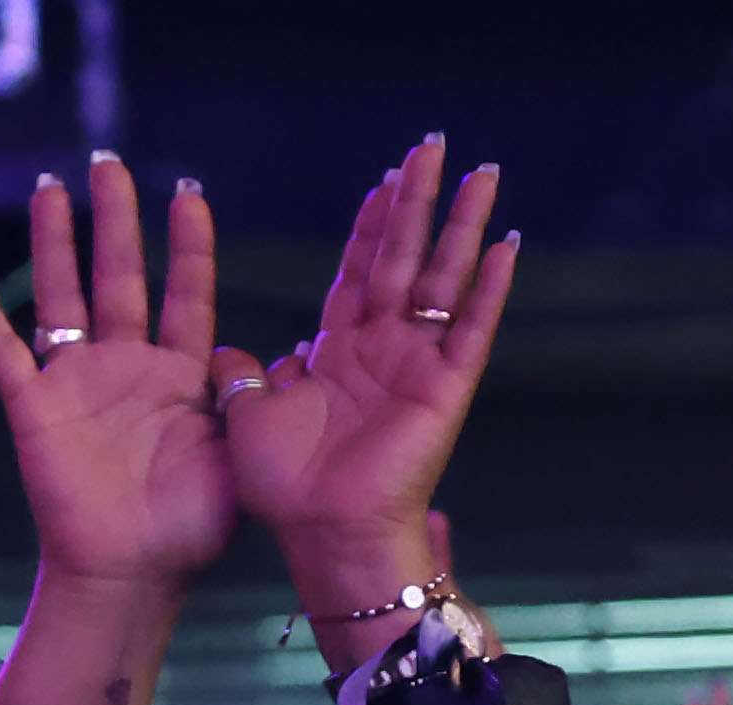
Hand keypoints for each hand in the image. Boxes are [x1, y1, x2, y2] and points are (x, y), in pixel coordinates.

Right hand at [0, 158, 233, 587]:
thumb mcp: (239, 446)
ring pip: (63, 296)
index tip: (186, 192)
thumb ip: (243, 392)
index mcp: (180, 371)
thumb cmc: (192, 525)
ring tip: (50, 188)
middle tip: (109, 162)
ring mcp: (77, 384)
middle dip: (114, 218)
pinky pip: (3, 353)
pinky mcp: (35, 410)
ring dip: (55, 242)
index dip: (186, 242)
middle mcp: (126, 366)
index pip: (184, 289)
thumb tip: (246, 350)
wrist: (135, 574)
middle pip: (118, 273)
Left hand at [222, 135, 510, 617]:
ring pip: (444, 277)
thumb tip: (224, 347)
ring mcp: (419, 361)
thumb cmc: (283, 484)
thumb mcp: (246, 417)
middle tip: (432, 147)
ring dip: (464, 225)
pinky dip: (490, 288)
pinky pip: (473, 326)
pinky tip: (508, 245)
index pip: (357, 270)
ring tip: (483, 173)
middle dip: (418, 202)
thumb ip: (241, 376)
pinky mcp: (447, 384)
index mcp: (337, 349)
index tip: (384, 180)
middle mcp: (382, 346)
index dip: (370, 226)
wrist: (319, 529)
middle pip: (403, 256)